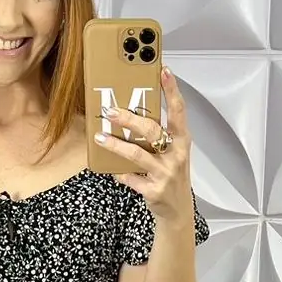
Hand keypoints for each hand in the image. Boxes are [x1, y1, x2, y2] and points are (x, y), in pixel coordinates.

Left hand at [94, 67, 194, 225]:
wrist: (177, 210)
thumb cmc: (172, 175)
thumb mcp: (173, 153)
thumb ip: (158, 135)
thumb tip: (131, 114)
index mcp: (182, 141)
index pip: (179, 111)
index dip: (172, 90)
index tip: (164, 71)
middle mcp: (175, 155)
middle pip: (152, 131)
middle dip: (129, 119)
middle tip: (110, 110)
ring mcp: (165, 173)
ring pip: (137, 154)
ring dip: (115, 145)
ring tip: (99, 136)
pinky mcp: (153, 190)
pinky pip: (130, 178)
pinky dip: (118, 173)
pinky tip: (109, 168)